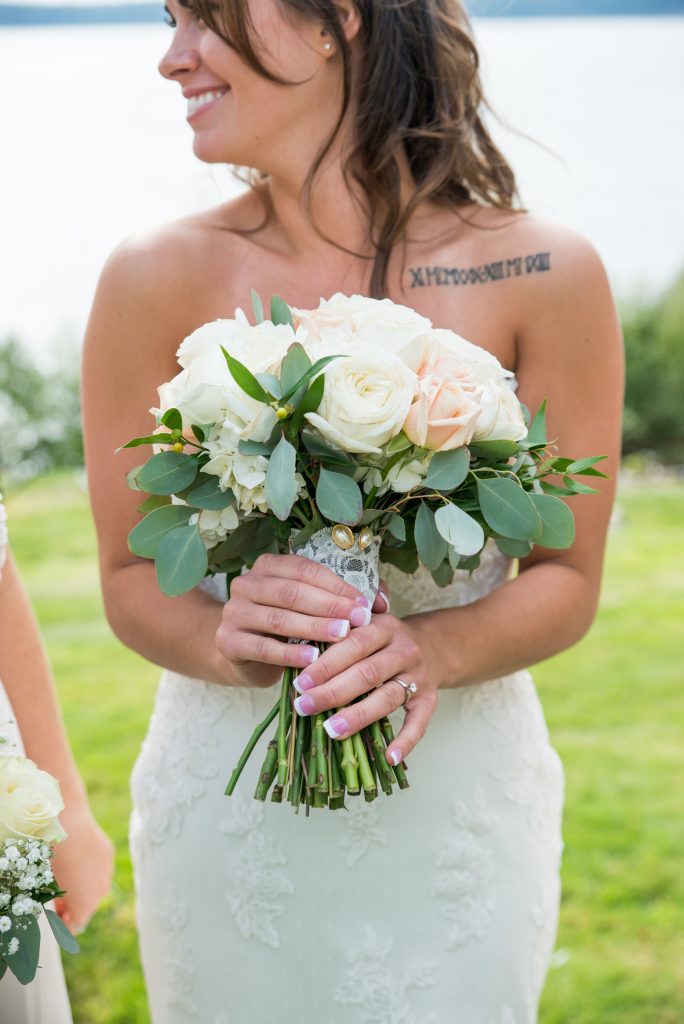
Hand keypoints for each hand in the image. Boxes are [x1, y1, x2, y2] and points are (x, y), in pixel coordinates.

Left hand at [51, 805, 114, 933]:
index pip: (76, 925)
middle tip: (59, 899)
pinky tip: (79, 860)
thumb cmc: (55, 860)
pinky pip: (101, 869)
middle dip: (75, 906)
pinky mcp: (109, 856)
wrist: (71, 829)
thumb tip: (61, 907)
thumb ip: (58, 902)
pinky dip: (91, 870)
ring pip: (96, 887)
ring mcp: (107, 874)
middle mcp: (101, 893)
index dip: (65, 925)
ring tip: (69, 878)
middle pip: (88, 907)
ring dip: (85, 887)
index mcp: (85, 905)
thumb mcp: (50, 885)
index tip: (56, 920)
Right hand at [215, 553, 390, 688]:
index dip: (336, 585)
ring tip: (341, 636)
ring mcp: (234, 612)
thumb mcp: (314, 608)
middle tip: (358, 620)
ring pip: (278, 618)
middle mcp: (246, 583)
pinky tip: (313, 659)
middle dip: (329, 606)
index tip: (365, 602)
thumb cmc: (289, 626)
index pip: (305, 569)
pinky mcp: (228, 641)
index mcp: (268, 566)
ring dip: (313, 628)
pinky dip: (289, 653)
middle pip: (292, 592)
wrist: (246, 655)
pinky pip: (263, 647)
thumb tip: (383, 600)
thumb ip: (348, 598)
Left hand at [288, 612, 437, 765]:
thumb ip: (337, 632)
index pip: (353, 644)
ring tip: (331, 730)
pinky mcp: (430, 698)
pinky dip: (406, 741)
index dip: (326, 664)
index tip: (300, 683)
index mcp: (384, 626)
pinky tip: (390, 757)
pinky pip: (420, 722)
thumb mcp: (363, 625)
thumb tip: (295, 649)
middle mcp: (404, 649)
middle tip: (305, 707)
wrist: (432, 645)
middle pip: (367, 673)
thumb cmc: (381, 640)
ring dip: (358, 716)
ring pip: (387, 698)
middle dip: (333, 692)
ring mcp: (419, 675)